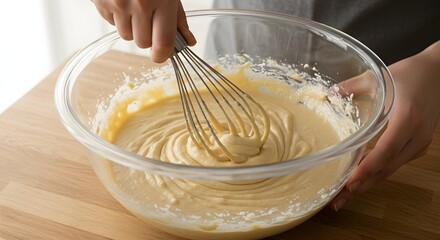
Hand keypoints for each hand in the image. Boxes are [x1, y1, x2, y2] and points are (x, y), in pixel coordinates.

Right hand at [92, 0, 195, 62]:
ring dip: (131, 27)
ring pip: (126, 36)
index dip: (163, 55)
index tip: (163, 54)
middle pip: (142, 43)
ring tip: (134, 5)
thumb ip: (178, 18)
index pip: (162, 43)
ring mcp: (117, 3)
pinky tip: (121, 0)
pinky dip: (118, 17)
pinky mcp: (100, 2)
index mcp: (161, 0)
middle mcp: (138, 3)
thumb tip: (188, 41)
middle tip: (148, 17)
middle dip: (146, 36)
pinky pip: (111, 24)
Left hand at [331, 40, 439, 210]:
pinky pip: (395, 163)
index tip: (349, 183)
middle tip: (338, 200)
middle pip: (387, 168)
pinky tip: (360, 176)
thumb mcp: (379, 77)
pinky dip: (377, 171)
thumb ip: (353, 86)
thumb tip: (328, 93)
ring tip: (344, 194)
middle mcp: (416, 136)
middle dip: (362, 185)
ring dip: (368, 182)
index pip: (386, 151)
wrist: (439, 74)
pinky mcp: (419, 145)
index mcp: (407, 118)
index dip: (367, 169)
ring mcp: (420, 143)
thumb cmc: (410, 74)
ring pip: (391, 169)